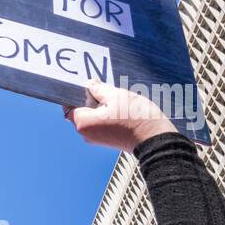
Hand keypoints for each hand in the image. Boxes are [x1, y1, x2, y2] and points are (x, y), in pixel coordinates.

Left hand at [64, 81, 178, 152]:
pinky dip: (108, 114)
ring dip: (102, 106)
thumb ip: (99, 89)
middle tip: (107, 91)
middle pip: (81, 110)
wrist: (155, 140)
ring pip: (93, 116)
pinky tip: (121, 110)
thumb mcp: (116, 95)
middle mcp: (85, 134)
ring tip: (117, 101)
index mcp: (83, 123)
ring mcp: (96, 138)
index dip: (77, 93)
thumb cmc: (136, 118)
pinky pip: (101, 123)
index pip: (69, 104)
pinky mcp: (106, 140)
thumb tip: (89, 85)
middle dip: (91, 99)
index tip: (87, 85)